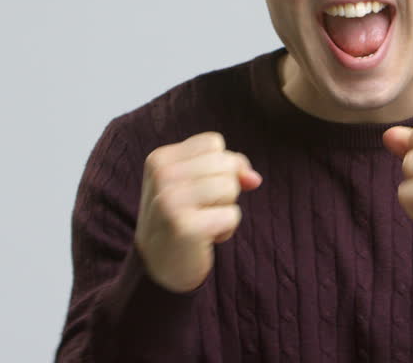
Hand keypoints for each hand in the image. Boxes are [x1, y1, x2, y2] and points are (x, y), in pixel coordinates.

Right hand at [135, 131, 261, 291]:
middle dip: (224, 188)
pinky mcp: (186, 227)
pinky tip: (204, 239)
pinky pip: (233, 215)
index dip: (221, 166)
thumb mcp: (195, 184)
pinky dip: (226, 230)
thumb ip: (226, 169)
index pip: (213, 143)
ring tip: (202, 223)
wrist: (158, 269)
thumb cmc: (181, 219)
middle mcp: (162, 176)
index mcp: (160, 159)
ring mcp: (171, 201)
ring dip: (226, 209)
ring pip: (231, 186)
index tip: (200, 190)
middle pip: (225, 163)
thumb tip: (254, 179)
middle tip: (200, 209)